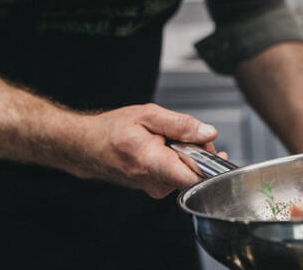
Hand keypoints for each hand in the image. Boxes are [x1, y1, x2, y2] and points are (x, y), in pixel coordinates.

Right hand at [78, 103, 221, 197]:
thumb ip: (180, 125)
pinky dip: (178, 159)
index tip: (215, 152)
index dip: (210, 165)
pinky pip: (178, 174)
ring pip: (187, 172)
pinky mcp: (155, 188)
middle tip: (187, 132)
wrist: (88, 147)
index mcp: (152, 163)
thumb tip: (208, 133)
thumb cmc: (113, 129)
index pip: (192, 179)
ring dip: (188, 153)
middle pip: (195, 172)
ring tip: (170, 137)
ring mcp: (155, 188)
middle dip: (200, 151)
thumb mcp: (148, 115)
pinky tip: (165, 147)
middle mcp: (154, 182)